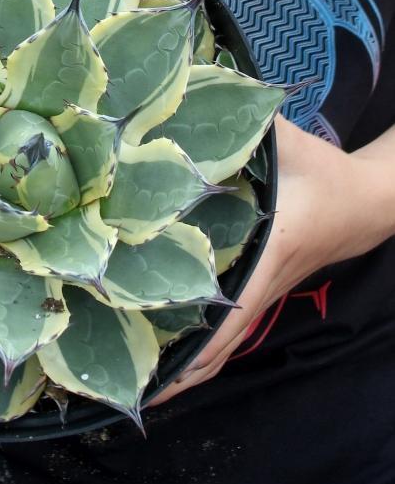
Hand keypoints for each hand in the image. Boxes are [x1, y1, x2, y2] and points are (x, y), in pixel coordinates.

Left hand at [146, 115, 394, 406]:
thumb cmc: (324, 174)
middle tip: (117, 386)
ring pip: (218, 349)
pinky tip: (164, 347)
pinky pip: (223, 330)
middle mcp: (255, 289)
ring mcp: (256, 296)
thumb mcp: (284, 142)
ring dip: (181, 368)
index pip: (222, 323)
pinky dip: (198, 349)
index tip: (145, 383)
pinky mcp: (256, 290)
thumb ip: (242, 121)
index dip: (187, 360)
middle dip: (169, 376)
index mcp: (262, 259)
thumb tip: (186, 98)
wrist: (365, 201)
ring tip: (131, 379)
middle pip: (212, 353)